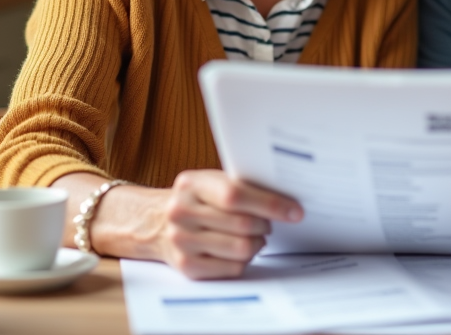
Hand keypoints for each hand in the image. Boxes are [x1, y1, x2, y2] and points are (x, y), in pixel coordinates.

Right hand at [156, 169, 302, 279]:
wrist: (156, 223)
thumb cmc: (197, 200)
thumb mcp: (211, 182)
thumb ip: (241, 186)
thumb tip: (287, 200)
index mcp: (191, 184)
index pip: (235, 195)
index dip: (270, 204)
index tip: (295, 211)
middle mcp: (181, 212)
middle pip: (242, 224)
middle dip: (266, 225)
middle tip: (269, 224)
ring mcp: (181, 241)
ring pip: (240, 248)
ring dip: (258, 244)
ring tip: (256, 237)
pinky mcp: (186, 266)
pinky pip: (232, 268)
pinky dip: (245, 260)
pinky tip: (240, 250)